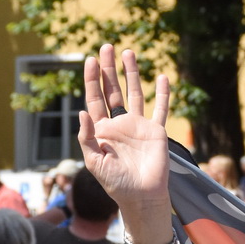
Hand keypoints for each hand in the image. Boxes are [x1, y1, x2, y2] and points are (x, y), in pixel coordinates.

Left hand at [78, 46, 170, 221]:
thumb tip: (82, 112)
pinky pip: (160, 109)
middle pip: (112, 90)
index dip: (91, 80)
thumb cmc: (115, 183)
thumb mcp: (94, 162)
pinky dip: (162, 93)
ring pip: (134, 93)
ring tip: (127, 52)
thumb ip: (87, 137)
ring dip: (131, 73)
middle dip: (108, 69)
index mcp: (102, 130)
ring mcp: (138, 126)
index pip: (95, 98)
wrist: (141, 197)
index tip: (89, 60)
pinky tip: (162, 77)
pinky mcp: (156, 131)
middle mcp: (119, 124)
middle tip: (106, 47)